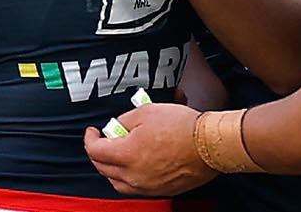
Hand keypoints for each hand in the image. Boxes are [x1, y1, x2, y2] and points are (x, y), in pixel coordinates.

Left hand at [84, 103, 215, 196]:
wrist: (210, 144)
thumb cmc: (183, 126)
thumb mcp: (147, 111)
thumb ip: (125, 120)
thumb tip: (116, 128)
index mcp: (127, 154)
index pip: (95, 151)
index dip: (90, 139)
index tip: (92, 131)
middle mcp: (133, 175)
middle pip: (103, 168)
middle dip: (98, 154)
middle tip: (104, 141)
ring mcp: (147, 186)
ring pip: (117, 183)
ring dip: (111, 169)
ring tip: (116, 156)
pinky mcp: (160, 190)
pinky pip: (135, 188)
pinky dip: (129, 178)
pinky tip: (135, 167)